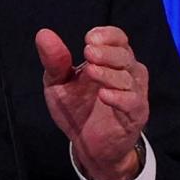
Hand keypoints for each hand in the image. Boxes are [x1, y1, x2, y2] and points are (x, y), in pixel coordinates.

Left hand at [36, 26, 149, 179]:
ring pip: (128, 77)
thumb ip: (55, 61)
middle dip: (107, 52)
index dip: (107, 35)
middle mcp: (128, 73)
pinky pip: (132, 102)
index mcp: (112, 60)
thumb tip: (43, 33)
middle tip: (88, 53)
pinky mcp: (136, 115)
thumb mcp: (59, 83)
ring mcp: (134, 93)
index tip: (88, 39)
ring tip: (91, 72)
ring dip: (109, 73)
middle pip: (124, 55)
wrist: (87, 146)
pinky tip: (104, 95)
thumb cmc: (77, 109)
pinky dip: (119, 97)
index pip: (119, 38)